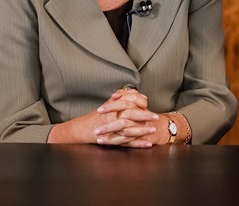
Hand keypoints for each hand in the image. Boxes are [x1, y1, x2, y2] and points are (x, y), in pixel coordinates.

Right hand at [48, 88, 162, 147]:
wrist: (82, 129)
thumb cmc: (97, 116)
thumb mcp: (110, 104)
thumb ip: (123, 97)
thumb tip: (138, 94)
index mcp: (113, 107)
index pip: (129, 101)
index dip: (140, 102)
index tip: (148, 104)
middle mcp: (113, 116)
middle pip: (131, 114)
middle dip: (145, 115)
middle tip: (156, 117)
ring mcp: (113, 129)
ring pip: (130, 129)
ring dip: (143, 130)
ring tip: (153, 130)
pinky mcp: (114, 139)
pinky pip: (128, 142)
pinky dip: (138, 144)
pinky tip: (148, 144)